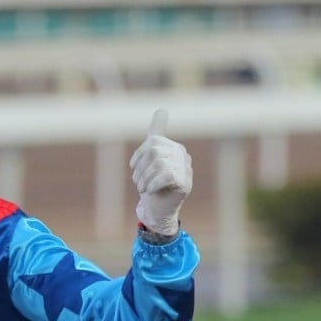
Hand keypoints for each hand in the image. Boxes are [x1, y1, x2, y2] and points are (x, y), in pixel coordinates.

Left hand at [130, 109, 192, 237]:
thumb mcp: (150, 158)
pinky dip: (153, 184)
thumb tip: (162, 109)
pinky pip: (165, 175)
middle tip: (137, 181)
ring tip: (142, 188)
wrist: (159, 210)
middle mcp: (182, 155)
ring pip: (159, 163)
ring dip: (145, 178)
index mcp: (173, 147)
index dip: (139, 155)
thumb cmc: (153, 183)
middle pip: (155, 150)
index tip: (134, 168)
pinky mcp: (185, 183)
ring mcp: (186, 169)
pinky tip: (150, 191)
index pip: (153, 142)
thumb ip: (155, 134)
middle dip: (141, 167)